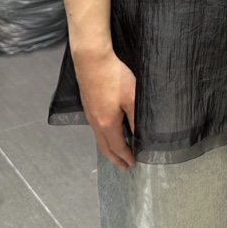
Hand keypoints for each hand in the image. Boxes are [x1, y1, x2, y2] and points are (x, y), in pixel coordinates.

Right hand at [73, 46, 136, 170]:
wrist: (92, 60)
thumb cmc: (114, 77)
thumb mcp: (131, 96)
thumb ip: (135, 117)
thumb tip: (139, 135)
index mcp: (107, 123)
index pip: (117, 146)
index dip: (125, 156)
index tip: (132, 164)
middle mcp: (95, 122)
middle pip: (105, 146)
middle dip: (115, 158)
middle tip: (123, 167)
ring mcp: (89, 114)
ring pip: (99, 138)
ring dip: (108, 148)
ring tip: (116, 153)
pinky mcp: (87, 105)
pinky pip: (95, 128)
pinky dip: (103, 137)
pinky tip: (107, 132)